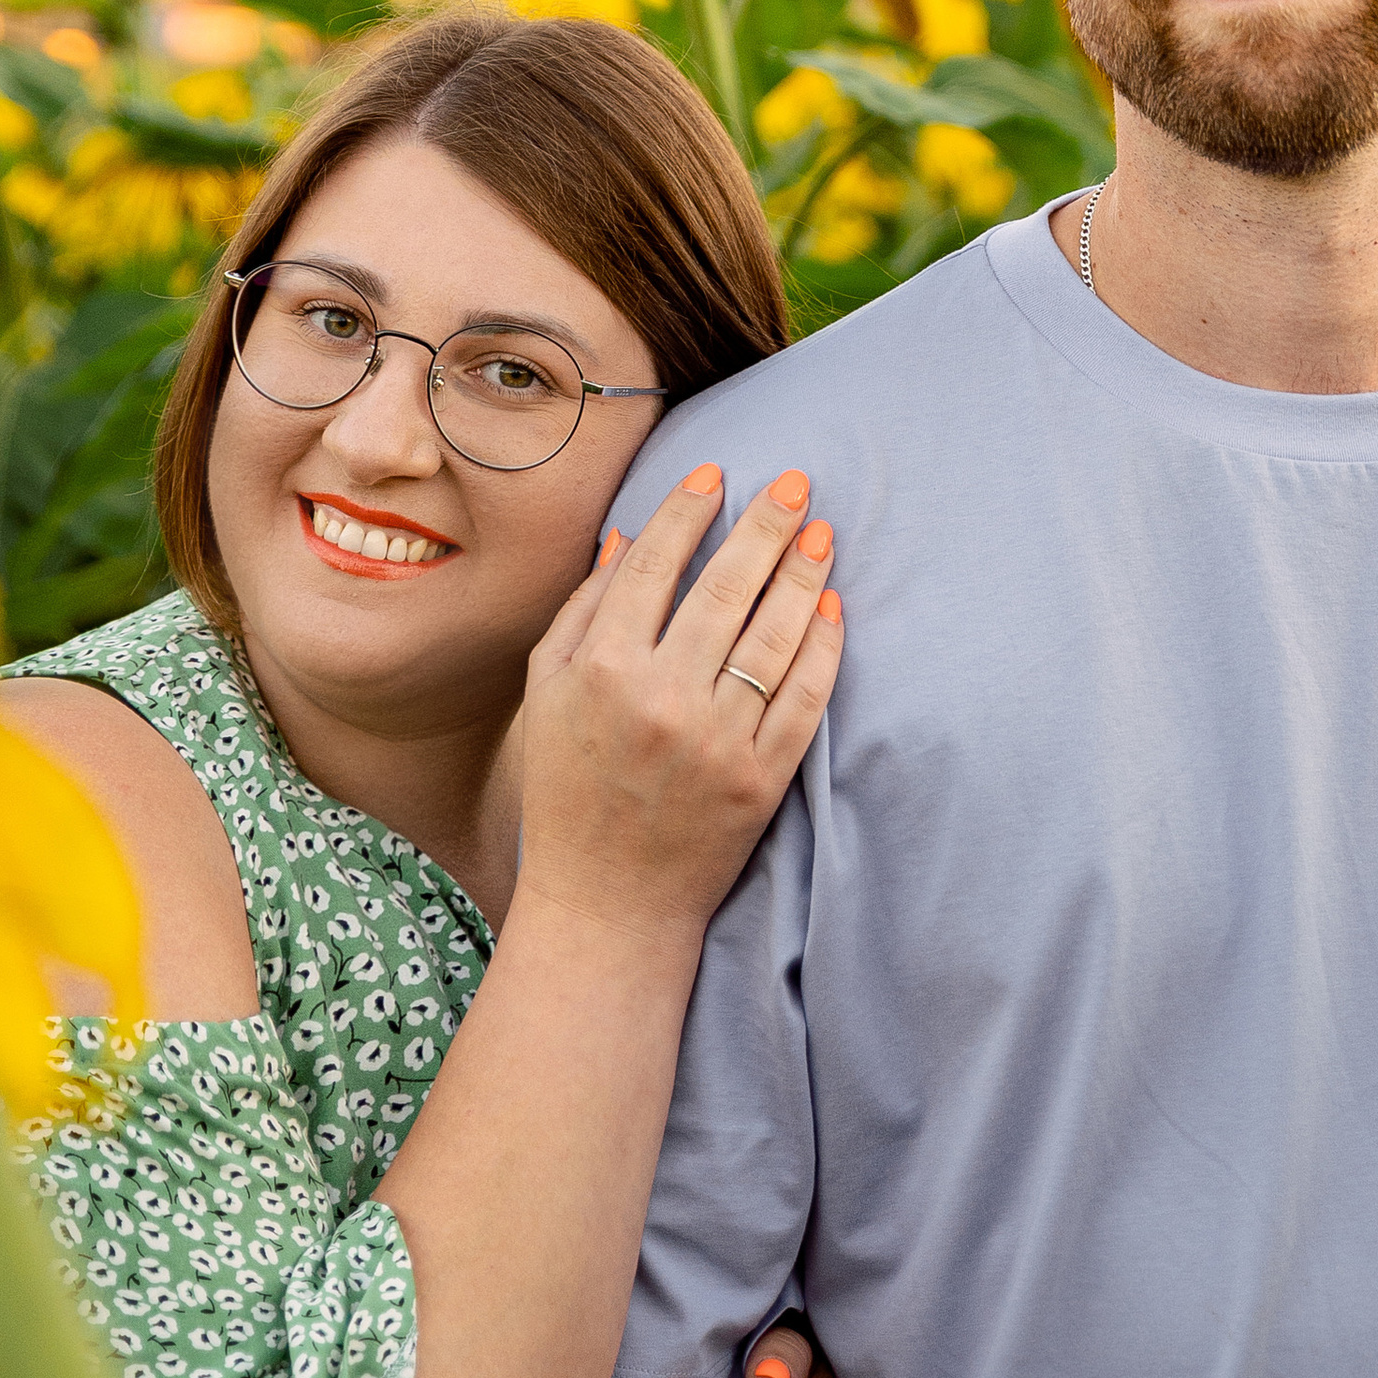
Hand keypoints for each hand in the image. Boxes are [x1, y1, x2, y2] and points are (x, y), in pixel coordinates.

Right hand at [519, 467, 841, 946]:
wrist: (608, 903)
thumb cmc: (566, 790)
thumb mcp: (546, 695)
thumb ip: (582, 612)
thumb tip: (628, 536)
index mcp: (600, 672)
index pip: (653, 569)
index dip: (688, 513)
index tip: (716, 473)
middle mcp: (660, 700)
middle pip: (725, 590)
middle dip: (764, 526)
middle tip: (796, 482)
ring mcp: (715, 742)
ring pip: (772, 638)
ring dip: (802, 576)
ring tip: (822, 532)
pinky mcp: (759, 781)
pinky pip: (802, 701)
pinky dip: (821, 650)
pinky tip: (831, 608)